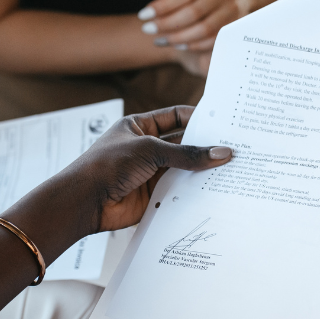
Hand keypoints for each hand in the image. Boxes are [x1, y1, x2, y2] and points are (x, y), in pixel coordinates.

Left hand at [70, 106, 231, 231]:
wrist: (84, 201)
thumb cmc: (107, 165)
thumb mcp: (149, 150)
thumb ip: (186, 154)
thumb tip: (221, 153)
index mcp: (140, 126)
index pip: (176, 116)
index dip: (198, 118)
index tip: (223, 121)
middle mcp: (147, 148)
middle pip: (183, 144)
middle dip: (206, 146)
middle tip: (235, 146)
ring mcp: (151, 172)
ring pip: (184, 168)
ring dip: (203, 170)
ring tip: (232, 168)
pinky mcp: (154, 195)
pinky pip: (180, 190)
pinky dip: (195, 190)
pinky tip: (215, 189)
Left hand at [138, 0, 251, 58]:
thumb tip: (153, 14)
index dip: (162, 7)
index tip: (143, 16)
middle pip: (193, 13)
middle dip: (167, 25)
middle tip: (148, 31)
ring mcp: (233, 8)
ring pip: (203, 29)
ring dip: (179, 38)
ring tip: (161, 41)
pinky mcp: (235, 24)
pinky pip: (213, 39)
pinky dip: (194, 45)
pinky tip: (179, 45)